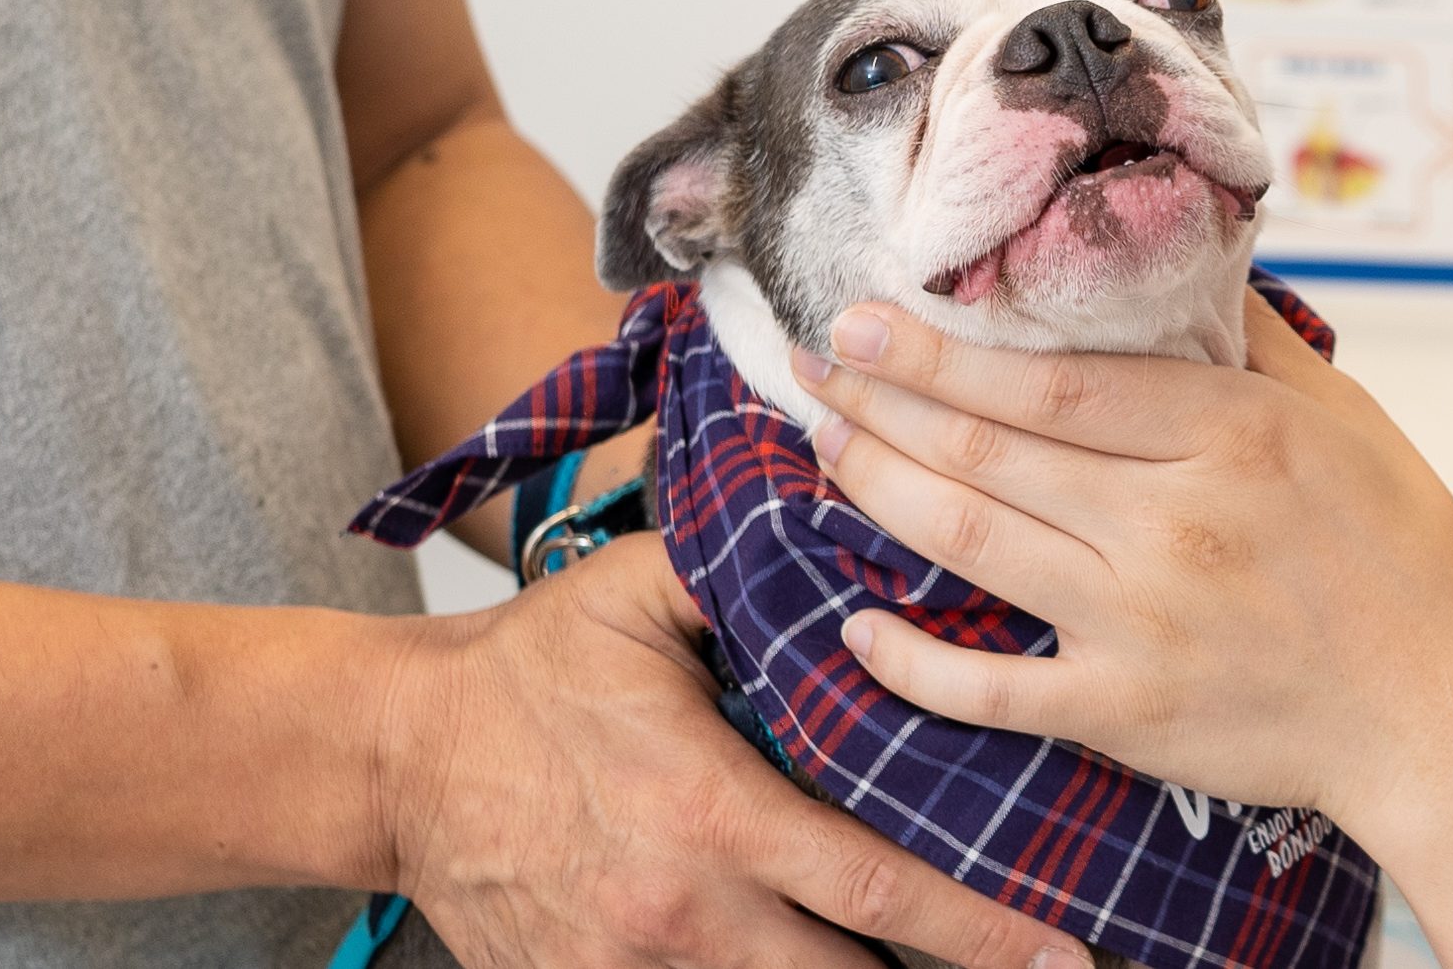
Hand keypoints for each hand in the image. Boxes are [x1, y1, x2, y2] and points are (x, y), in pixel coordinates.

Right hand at [376, 536, 1086, 968]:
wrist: (387, 757)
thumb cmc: (526, 670)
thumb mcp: (641, 594)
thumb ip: (756, 569)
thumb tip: (868, 527)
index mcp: (714, 815)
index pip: (880, 890)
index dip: (983, 932)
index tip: (1065, 953)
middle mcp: (681, 913)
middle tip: (1030, 968)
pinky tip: (808, 965)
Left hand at [792, 295, 1452, 843]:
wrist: (1440, 715)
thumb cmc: (1408, 562)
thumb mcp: (1348, 423)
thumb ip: (1252, 346)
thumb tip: (1180, 265)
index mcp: (1233, 438)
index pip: (1052, 384)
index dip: (944, 350)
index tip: (872, 316)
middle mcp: (1177, 524)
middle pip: (990, 452)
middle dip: (885, 401)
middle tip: (818, 364)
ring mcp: (1143, 624)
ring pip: (974, 544)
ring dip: (881, 490)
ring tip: (828, 446)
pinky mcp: (1125, 713)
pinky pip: (989, 687)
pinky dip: (913, 661)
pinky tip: (858, 626)